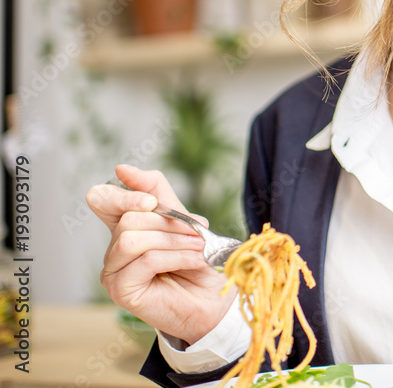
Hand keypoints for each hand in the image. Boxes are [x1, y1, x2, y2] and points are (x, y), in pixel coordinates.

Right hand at [86, 163, 235, 344]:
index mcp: (124, 227)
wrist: (214, 299)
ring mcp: (113, 271)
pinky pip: (145, 260)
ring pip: (133, 238)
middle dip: (169, 221)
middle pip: (128, 218)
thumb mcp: (181, 218)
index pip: (102, 200)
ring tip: (199, 247)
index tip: (151, 200)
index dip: (123, 194)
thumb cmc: (198, 260)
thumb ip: (156, 192)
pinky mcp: (121, 290)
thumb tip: (122, 169)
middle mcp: (113, 249)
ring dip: (174, 239)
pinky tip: (195, 261)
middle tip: (198, 231)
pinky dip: (176, 256)